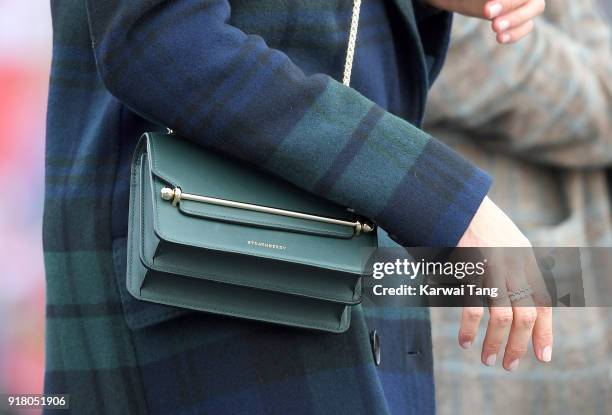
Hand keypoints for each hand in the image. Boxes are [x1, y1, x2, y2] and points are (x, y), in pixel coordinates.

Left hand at [425, 0, 545, 43]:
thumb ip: (482, 1)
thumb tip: (488, 10)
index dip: (507, 2)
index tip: (487, 11)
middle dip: (511, 7)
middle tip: (493, 23)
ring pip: (535, 8)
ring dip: (517, 22)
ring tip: (496, 32)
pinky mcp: (522, 16)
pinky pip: (527, 25)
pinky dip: (515, 33)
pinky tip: (500, 38)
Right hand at [457, 196, 552, 370]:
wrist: (459, 201)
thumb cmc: (479, 222)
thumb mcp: (508, 241)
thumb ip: (517, 266)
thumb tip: (521, 297)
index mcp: (527, 260)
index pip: (544, 304)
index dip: (545, 332)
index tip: (542, 356)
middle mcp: (516, 266)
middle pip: (526, 316)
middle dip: (520, 345)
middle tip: (510, 364)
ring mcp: (493, 268)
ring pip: (503, 317)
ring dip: (496, 343)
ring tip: (489, 360)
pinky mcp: (471, 270)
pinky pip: (473, 308)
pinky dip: (470, 329)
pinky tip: (466, 341)